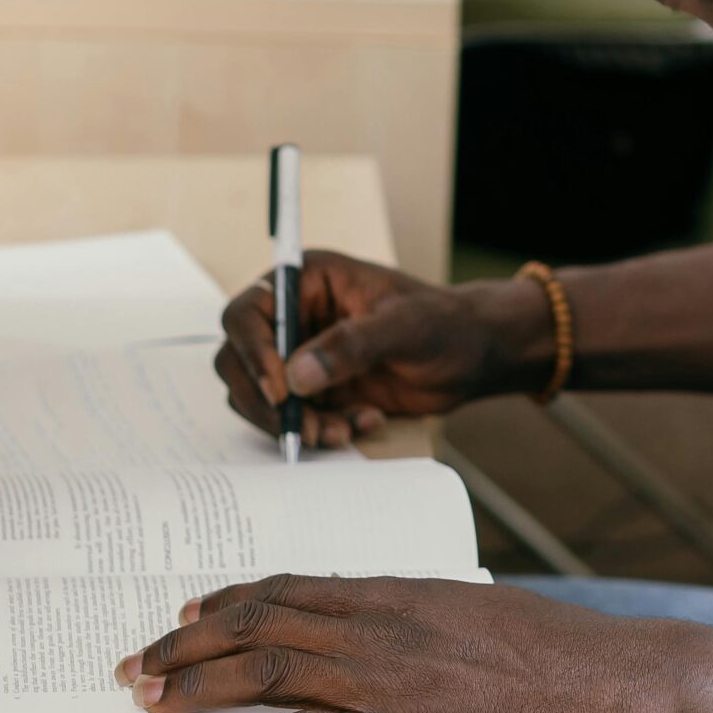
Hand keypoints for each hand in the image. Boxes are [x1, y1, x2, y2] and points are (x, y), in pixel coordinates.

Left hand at [118, 574, 677, 712]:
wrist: (604, 683)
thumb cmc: (552, 654)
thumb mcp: (474, 613)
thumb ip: (420, 619)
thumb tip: (389, 627)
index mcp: (394, 591)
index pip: (289, 585)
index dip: (229, 597)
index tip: (188, 607)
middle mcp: (375, 624)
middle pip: (257, 619)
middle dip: (187, 639)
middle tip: (137, 658)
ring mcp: (382, 677)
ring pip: (264, 666)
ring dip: (196, 681)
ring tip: (149, 696)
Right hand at [216, 250, 551, 448]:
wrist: (472, 356)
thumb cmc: (444, 324)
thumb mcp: (403, 328)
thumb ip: (351, 345)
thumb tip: (297, 375)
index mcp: (307, 281)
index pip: (248, 312)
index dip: (253, 352)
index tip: (281, 391)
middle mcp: (295, 316)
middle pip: (240, 360)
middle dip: (269, 401)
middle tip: (305, 429)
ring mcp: (301, 355)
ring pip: (261, 397)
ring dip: (294, 422)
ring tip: (342, 431)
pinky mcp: (316, 390)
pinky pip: (294, 419)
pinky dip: (320, 430)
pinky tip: (363, 422)